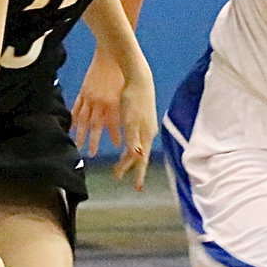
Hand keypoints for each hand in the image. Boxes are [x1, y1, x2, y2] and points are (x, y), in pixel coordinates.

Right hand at [72, 49, 124, 155]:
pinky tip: (71, 128)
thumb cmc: (122, 73)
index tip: (118, 147)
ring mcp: (90, 96)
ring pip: (82, 119)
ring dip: (80, 134)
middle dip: (93, 141)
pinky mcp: (84, 91)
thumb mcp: (127, 92)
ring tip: (77, 146)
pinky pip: (76, 108)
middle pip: (94, 125)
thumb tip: (129, 123)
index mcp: (113, 102)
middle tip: (91, 154)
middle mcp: (100, 102)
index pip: (113, 124)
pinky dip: (73, 119)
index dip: (114, 136)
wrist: (112, 55)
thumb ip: (125, 109)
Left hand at [112, 69, 157, 190]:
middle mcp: (148, 133)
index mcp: (145, 135)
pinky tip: (128, 145)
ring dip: (129, 157)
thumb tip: (137, 156)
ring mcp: (147, 125)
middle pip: (139, 155)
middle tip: (118, 177)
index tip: (136, 188)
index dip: (138, 174)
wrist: (138, 79)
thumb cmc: (133, 99)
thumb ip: (133, 139)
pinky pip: (137, 138)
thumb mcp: (130, 120)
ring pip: (138, 146)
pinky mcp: (143, 118)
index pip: (141, 160)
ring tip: (121, 165)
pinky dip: (131, 145)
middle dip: (130, 167)